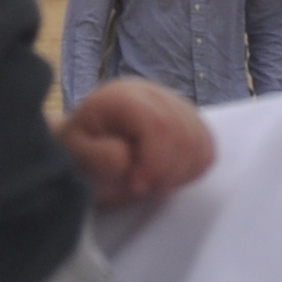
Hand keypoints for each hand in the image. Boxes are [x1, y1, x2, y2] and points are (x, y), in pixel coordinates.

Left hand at [57, 80, 215, 204]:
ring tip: (151, 182)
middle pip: (184, 134)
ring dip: (180, 173)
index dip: (156, 161)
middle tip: (142, 188)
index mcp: (124, 97)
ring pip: (200, 143)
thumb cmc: (78, 151)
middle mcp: (154, 93)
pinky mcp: (190, 122)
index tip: (137, 186)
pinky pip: (207, 148)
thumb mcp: (73, 154)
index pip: (159, 124)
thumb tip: (126, 157)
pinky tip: (166, 175)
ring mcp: (176, 105)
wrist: (84, 145)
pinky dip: (191, 169)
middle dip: (168, 172)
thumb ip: (96, 156)